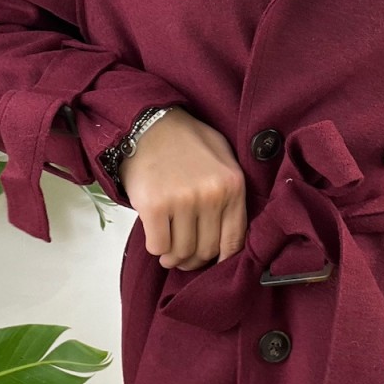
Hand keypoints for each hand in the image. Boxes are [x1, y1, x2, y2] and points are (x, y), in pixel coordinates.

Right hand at [118, 106, 247, 270]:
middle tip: (184, 256)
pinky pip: (158, 246)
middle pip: (206, 250)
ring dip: (173, 257)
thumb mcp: (222, 156)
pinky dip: (157, 248)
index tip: (211, 260)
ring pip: (181, 252)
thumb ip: (231, 192)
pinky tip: (157, 236)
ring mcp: (183, 201)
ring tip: (169, 251)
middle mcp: (211, 195)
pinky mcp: (155, 206)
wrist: (149, 124)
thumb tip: (231, 235)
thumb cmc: (185, 140)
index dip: (222, 259)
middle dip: (194, 259)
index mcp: (232, 185)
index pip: (234, 241)